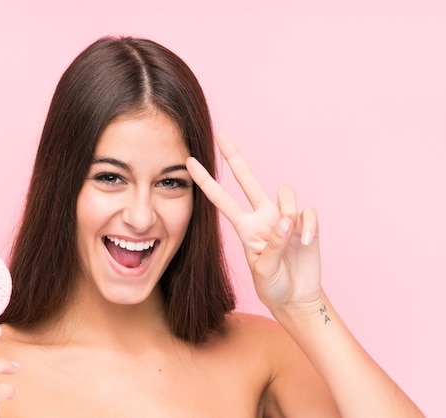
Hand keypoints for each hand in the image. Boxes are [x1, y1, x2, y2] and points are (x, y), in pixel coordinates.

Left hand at [186, 131, 322, 311]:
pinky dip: (309, 226)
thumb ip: (272, 247)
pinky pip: (308, 212)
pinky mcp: (306, 223)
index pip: (221, 199)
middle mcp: (263, 216)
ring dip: (289, 210)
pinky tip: (307, 242)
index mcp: (245, 227)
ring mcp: (285, 218)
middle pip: (247, 178)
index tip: (189, 163)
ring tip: (291, 235)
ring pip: (285, 192)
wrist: (297, 298)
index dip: (206, 181)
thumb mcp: (263, 271)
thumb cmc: (274, 286)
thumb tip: (285, 222)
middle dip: (234, 156)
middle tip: (221, 133)